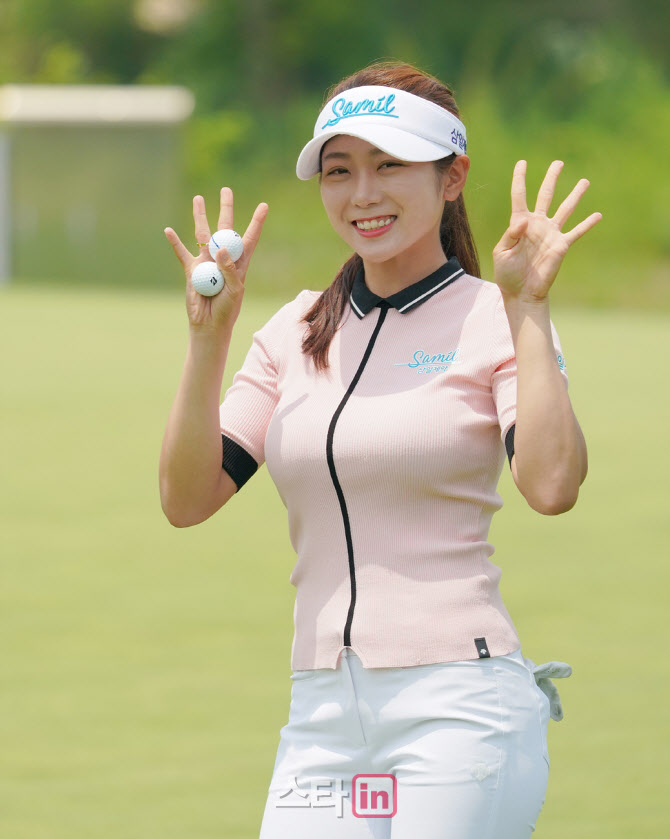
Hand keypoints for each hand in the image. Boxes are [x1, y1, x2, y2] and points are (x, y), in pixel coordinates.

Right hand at [164, 187, 268, 332]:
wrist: (210, 323)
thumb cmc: (227, 308)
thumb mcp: (235, 290)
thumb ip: (229, 269)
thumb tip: (220, 248)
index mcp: (239, 262)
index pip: (249, 238)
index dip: (256, 222)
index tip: (264, 205)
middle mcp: (222, 258)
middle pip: (225, 228)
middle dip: (226, 209)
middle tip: (226, 190)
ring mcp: (206, 262)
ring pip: (202, 233)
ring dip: (200, 216)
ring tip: (198, 198)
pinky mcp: (191, 270)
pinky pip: (182, 253)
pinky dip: (175, 243)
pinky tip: (168, 230)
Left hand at [492, 160, 601, 301]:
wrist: (521, 292)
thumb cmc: (507, 274)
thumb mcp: (502, 253)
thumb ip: (512, 234)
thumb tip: (524, 219)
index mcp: (519, 223)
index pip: (519, 196)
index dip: (519, 179)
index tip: (522, 162)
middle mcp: (537, 224)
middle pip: (545, 195)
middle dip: (552, 179)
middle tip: (558, 163)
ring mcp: (550, 233)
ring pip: (565, 209)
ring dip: (575, 195)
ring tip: (585, 181)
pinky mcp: (561, 245)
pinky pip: (576, 232)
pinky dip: (587, 224)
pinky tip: (597, 215)